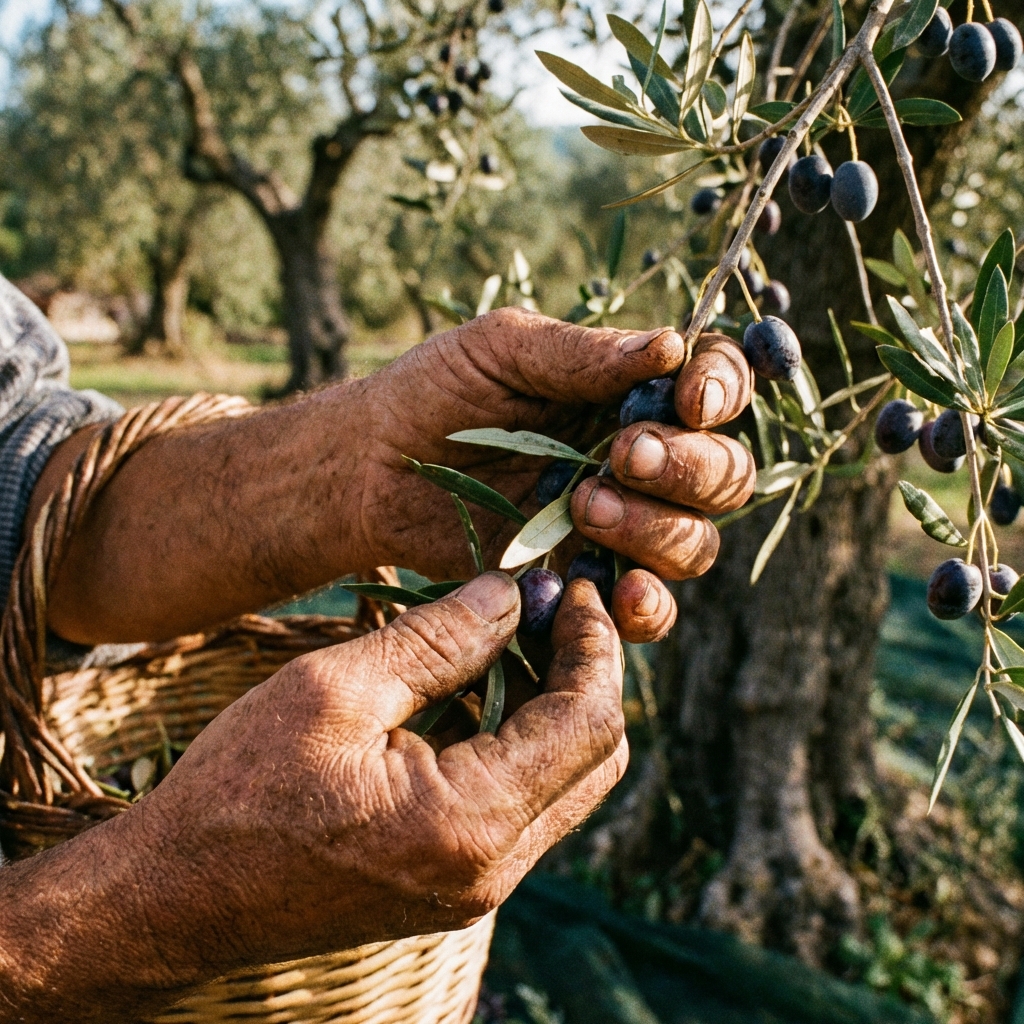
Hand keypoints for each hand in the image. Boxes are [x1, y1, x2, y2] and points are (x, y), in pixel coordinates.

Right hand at [0, 574, 624, 1019]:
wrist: (179, 894)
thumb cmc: (240, 790)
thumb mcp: (335, 690)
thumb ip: (438, 639)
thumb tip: (510, 594)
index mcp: (469, 820)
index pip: (589, 723)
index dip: (594, 646)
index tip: (574, 588)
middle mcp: (492, 867)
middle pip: (596, 758)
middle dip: (586, 674)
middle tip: (548, 608)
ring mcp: (478, 883)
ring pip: (567, 782)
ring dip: (554, 704)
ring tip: (509, 637)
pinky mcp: (457, 881)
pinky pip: (524, 803)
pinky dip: (520, 740)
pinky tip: (474, 689)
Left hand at [349, 310, 754, 640]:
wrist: (372, 469)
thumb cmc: (435, 392)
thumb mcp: (502, 350)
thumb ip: (582, 353)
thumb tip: (672, 345)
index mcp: (629, 392)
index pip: (715, 385)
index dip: (723, 391)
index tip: (690, 399)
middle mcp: (638, 461)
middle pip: (723, 475)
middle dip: (690, 467)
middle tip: (623, 454)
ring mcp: (616, 527)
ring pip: (695, 543)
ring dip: (660, 529)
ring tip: (587, 507)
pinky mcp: (582, 581)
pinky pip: (645, 609)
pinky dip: (646, 605)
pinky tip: (615, 589)